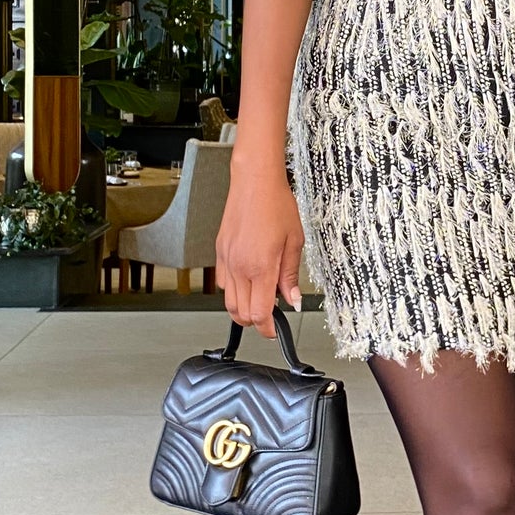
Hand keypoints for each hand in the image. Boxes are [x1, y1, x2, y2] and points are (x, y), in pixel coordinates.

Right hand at [214, 152, 304, 338]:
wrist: (254, 182)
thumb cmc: (276, 205)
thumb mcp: (294, 242)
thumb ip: (290, 276)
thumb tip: (292, 300)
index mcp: (261, 267)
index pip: (259, 313)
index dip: (267, 329)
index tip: (273, 331)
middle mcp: (240, 267)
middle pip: (240, 313)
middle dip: (255, 321)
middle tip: (270, 316)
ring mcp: (226, 260)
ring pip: (228, 301)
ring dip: (243, 307)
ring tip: (260, 298)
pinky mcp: (220, 252)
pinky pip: (223, 283)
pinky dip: (233, 290)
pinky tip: (247, 281)